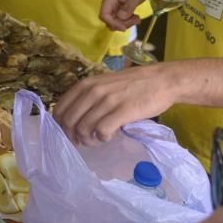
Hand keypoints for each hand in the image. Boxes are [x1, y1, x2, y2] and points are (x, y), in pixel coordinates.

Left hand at [53, 64, 179, 145]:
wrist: (162, 80)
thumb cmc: (132, 85)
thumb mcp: (103, 85)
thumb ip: (88, 98)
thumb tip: (73, 119)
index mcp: (85, 85)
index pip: (59, 109)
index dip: (60, 126)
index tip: (70, 134)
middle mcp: (93, 91)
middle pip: (68, 121)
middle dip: (73, 136)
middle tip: (83, 141)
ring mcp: (107, 101)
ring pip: (83, 128)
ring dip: (88, 140)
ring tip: (98, 140)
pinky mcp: (123, 111)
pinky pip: (102, 131)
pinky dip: (102, 138)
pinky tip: (109, 137)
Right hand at [100, 0, 149, 30]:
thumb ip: (128, 7)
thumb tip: (120, 18)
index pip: (104, 15)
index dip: (112, 23)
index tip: (124, 27)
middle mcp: (110, 4)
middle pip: (109, 20)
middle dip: (121, 24)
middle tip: (134, 21)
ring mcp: (116, 7)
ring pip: (116, 21)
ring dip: (126, 23)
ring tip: (137, 19)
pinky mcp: (122, 9)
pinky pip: (121, 19)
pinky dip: (129, 21)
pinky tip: (136, 17)